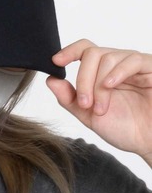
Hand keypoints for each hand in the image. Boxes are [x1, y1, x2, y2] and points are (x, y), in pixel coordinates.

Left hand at [45, 39, 151, 166]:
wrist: (149, 143)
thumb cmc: (125, 129)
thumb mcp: (88, 115)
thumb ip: (69, 98)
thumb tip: (50, 79)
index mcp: (102, 73)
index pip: (85, 49)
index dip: (69, 51)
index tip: (56, 62)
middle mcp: (118, 65)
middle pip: (92, 53)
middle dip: (83, 79)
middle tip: (85, 103)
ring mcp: (134, 66)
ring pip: (107, 57)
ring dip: (98, 84)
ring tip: (101, 108)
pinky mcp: (151, 69)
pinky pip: (132, 60)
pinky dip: (117, 72)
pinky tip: (110, 86)